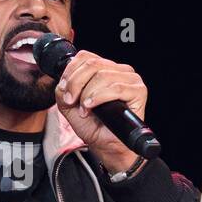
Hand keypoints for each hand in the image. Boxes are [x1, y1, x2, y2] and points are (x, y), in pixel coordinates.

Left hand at [54, 50, 148, 173]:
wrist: (106, 145)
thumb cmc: (94, 126)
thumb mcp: (69, 106)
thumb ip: (63, 90)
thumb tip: (63, 83)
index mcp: (104, 69)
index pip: (85, 56)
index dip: (71, 72)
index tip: (65, 90)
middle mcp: (119, 71)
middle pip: (92, 64)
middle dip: (76, 84)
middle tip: (71, 101)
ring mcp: (130, 79)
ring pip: (102, 75)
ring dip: (87, 94)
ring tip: (84, 109)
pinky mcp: (138, 91)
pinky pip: (116, 88)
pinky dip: (99, 97)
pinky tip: (92, 107)